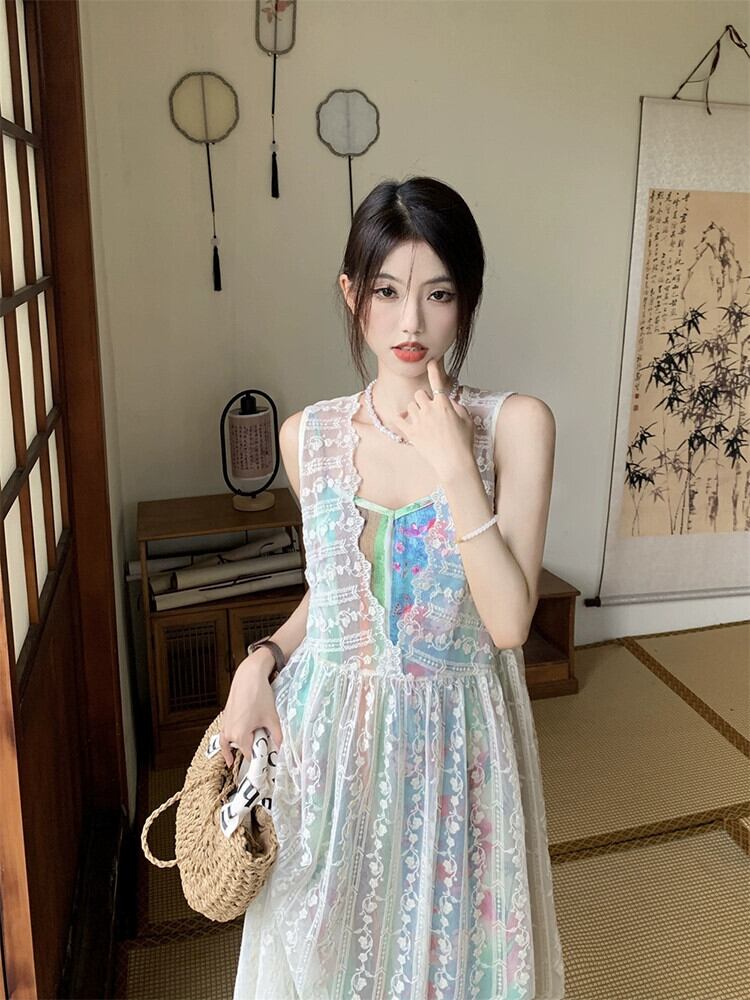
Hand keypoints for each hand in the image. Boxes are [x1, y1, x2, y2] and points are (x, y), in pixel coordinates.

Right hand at [218, 649, 282, 767]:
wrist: (249, 677)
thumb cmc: (260, 696)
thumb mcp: (272, 718)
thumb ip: (277, 735)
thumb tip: (281, 747)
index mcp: (241, 735)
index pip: (249, 756)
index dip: (258, 760)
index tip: (265, 764)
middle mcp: (230, 732)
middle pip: (240, 749)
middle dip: (249, 751)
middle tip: (259, 752)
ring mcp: (225, 725)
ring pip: (228, 744)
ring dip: (232, 750)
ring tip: (232, 761)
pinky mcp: (225, 717)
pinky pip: (224, 735)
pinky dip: (226, 742)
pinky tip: (229, 745)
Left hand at [392, 357, 474, 479]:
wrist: (454, 462)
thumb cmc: (463, 442)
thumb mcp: (467, 420)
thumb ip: (457, 406)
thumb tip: (449, 402)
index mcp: (444, 404)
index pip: (437, 382)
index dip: (433, 370)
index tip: (430, 361)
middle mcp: (429, 410)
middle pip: (419, 394)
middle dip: (423, 399)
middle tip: (428, 409)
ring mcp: (419, 421)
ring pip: (410, 406)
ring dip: (414, 410)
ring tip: (421, 420)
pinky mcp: (411, 433)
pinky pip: (398, 420)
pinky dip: (398, 418)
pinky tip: (398, 418)